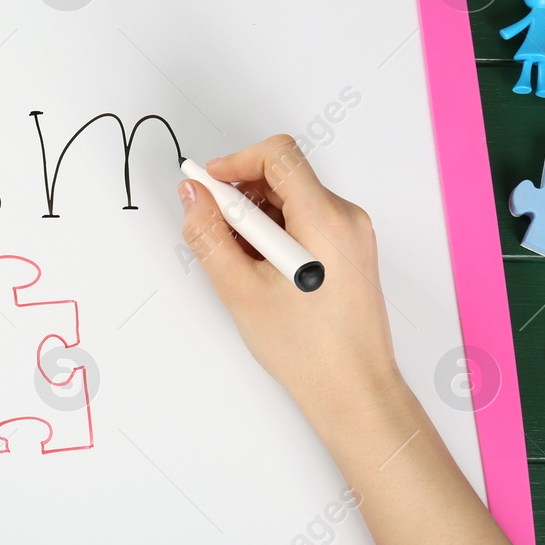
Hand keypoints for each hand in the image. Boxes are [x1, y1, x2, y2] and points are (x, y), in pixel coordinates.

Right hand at [178, 135, 406, 431]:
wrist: (353, 389)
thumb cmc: (307, 349)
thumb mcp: (240, 289)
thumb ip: (208, 235)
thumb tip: (192, 196)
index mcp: (325, 219)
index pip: (278, 154)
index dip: (235, 162)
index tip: (207, 186)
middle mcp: (346, 218)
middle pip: (283, 175)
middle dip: (240, 195)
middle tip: (214, 231)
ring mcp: (352, 234)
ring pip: (291, 199)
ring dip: (255, 217)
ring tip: (239, 262)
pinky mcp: (349, 250)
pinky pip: (305, 220)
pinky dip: (275, 232)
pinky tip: (259, 269)